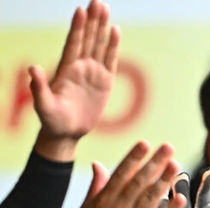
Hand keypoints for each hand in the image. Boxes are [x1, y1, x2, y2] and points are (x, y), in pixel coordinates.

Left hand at [32, 0, 120, 161]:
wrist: (66, 132)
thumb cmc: (52, 120)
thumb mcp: (43, 105)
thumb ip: (39, 87)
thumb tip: (32, 68)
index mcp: (66, 70)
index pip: (73, 44)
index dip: (77, 28)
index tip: (80, 10)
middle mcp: (79, 67)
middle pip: (88, 39)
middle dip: (93, 20)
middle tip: (98, 1)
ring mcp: (92, 73)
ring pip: (98, 45)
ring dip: (102, 27)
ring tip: (105, 8)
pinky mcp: (104, 82)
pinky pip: (110, 61)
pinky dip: (113, 46)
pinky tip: (116, 31)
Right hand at [77, 141, 186, 207]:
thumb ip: (96, 187)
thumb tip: (97, 164)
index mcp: (105, 199)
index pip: (121, 173)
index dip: (134, 158)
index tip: (145, 143)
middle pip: (139, 181)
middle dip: (154, 163)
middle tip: (169, 147)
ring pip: (150, 197)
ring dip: (164, 180)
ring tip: (176, 165)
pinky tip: (181, 198)